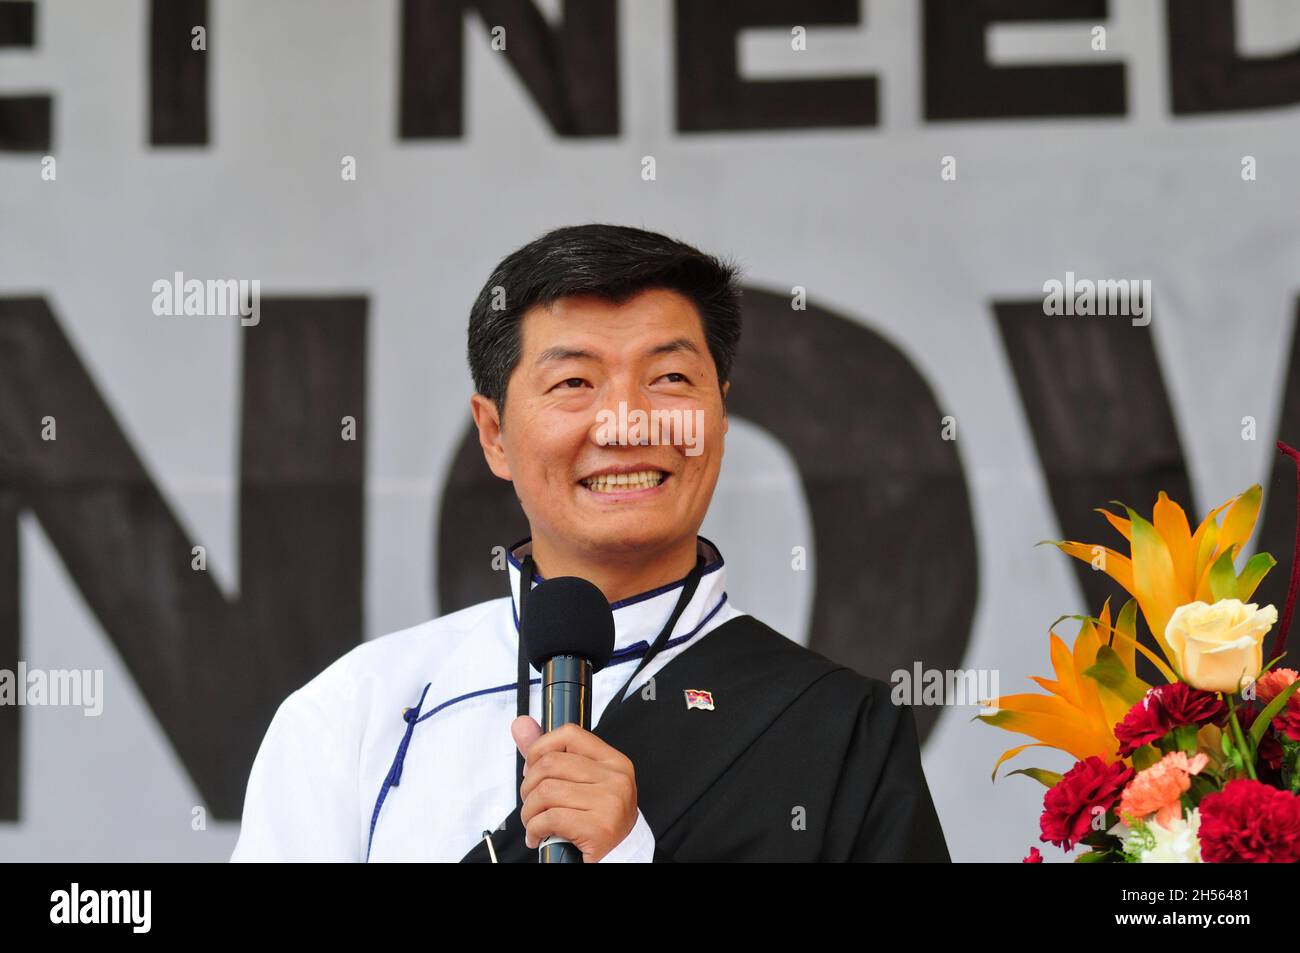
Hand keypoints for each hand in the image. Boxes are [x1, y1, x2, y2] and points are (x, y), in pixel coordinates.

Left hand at [511, 716, 638, 861]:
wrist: (620, 855)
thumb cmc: (596, 817)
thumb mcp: (579, 781)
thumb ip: (548, 753)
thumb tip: (521, 724)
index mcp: (613, 761)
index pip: (569, 734)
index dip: (540, 748)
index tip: (532, 769)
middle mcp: (615, 778)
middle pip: (551, 764)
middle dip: (529, 786)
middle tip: (531, 804)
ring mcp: (609, 803)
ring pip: (546, 791)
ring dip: (529, 812)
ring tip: (533, 822)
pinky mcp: (599, 828)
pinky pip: (550, 818)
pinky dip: (534, 829)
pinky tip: (537, 835)